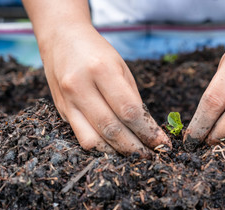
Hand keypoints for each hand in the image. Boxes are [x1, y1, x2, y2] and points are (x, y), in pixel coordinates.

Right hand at [41, 24, 170, 156]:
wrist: (61, 38)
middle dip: (135, 148)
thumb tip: (146, 129)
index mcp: (101, 70)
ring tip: (135, 156)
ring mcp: (67, 101)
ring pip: (93, 141)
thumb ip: (132, 98)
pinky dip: (101, 148)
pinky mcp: (62, 111)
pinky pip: (82, 138)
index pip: (129, 111)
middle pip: (112, 129)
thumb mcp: (121, 67)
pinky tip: (115, 148)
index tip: (162, 143)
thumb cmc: (97, 52)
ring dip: (117, 153)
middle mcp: (80, 87)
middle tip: (152, 156)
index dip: (148, 132)